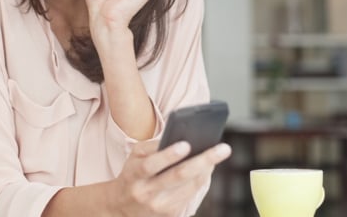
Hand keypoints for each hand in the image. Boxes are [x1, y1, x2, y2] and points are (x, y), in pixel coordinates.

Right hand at [107, 140, 230, 216]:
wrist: (122, 206)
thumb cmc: (133, 173)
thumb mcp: (135, 156)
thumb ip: (153, 146)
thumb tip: (180, 136)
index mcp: (134, 175)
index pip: (151, 165)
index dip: (168, 156)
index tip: (186, 144)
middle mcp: (146, 193)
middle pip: (178, 176)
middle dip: (203, 161)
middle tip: (224, 148)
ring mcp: (159, 207)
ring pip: (189, 187)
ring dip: (207, 169)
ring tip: (219, 153)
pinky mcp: (169, 215)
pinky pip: (191, 195)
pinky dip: (201, 179)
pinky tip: (208, 167)